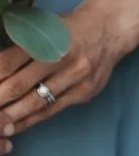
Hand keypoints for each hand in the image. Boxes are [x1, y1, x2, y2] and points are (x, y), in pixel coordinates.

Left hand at [0, 0, 138, 155]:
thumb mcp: (44, 28)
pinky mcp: (84, 92)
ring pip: (34, 102)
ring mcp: (76, 77)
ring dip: (9, 116)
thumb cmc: (70, 28)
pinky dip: (29, 121)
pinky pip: (51, 110)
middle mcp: (62, 58)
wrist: (111, 30)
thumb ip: (19, 48)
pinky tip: (13, 127)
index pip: (9, 62)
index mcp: (47, 39)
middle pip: (19, 85)